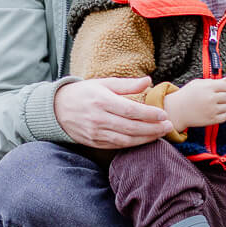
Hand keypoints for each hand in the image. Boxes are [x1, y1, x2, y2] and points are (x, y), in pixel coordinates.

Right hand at [54, 77, 174, 149]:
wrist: (57, 109)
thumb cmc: (84, 93)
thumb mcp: (103, 83)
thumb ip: (127, 84)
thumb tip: (148, 81)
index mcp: (102, 100)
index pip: (131, 110)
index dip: (149, 114)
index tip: (164, 114)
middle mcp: (98, 118)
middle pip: (131, 127)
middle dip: (152, 129)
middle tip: (168, 126)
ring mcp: (95, 133)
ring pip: (125, 140)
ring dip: (146, 139)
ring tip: (160, 134)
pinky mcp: (94, 142)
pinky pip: (116, 146)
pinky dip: (132, 144)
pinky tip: (144, 140)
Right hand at [163, 78, 225, 130]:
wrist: (177, 110)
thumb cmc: (187, 95)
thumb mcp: (198, 84)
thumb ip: (213, 81)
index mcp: (207, 87)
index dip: (224, 88)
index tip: (219, 90)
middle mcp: (210, 98)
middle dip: (223, 96)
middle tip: (214, 98)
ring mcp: (211, 110)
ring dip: (222, 106)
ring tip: (213, 105)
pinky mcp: (211, 120)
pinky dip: (223, 114)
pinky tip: (215, 112)